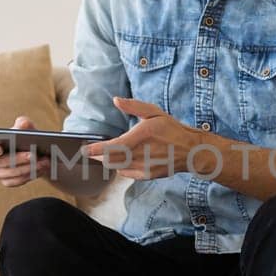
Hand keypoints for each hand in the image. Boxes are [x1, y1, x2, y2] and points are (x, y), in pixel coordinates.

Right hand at [0, 116, 48, 187]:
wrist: (36, 152)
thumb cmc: (25, 136)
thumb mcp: (26, 127)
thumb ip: (23, 123)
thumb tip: (23, 124)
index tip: (0, 149)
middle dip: (16, 159)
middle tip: (32, 154)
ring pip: (10, 173)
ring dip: (28, 167)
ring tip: (43, 161)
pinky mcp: (8, 181)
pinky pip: (17, 181)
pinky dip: (30, 174)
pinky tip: (41, 168)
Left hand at [82, 97, 205, 180]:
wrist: (190, 151)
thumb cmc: (171, 129)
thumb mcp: (154, 112)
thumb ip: (134, 106)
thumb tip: (116, 100)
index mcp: (143, 135)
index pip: (115, 146)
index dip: (97, 149)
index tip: (85, 149)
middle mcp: (143, 153)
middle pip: (111, 159)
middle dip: (98, 155)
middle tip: (90, 151)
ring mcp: (145, 166)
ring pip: (116, 166)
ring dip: (107, 161)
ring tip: (103, 154)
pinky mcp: (146, 175)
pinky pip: (125, 172)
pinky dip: (120, 166)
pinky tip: (122, 159)